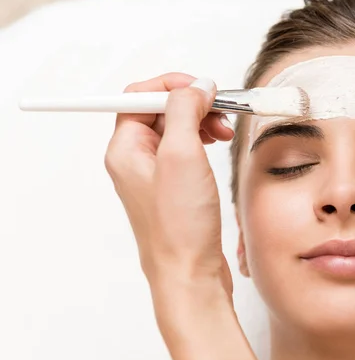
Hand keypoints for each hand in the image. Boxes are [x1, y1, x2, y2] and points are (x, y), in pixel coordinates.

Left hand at [104, 72, 233, 300]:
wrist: (189, 274)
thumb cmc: (180, 226)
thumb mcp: (182, 156)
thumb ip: (185, 111)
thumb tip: (197, 86)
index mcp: (125, 149)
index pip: (140, 96)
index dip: (173, 86)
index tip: (203, 89)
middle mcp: (135, 160)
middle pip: (160, 110)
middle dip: (193, 105)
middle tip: (221, 113)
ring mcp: (154, 175)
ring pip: (176, 130)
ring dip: (201, 122)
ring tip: (225, 133)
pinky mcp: (173, 188)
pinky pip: (185, 151)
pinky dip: (203, 142)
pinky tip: (218, 148)